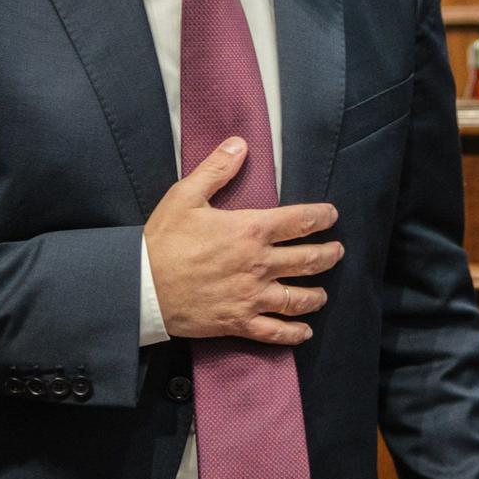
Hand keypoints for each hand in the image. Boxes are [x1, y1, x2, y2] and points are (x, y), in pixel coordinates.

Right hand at [146, 137, 341, 344]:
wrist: (141, 286)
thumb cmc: (163, 240)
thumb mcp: (186, 195)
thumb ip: (217, 169)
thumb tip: (240, 144)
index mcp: (250, 230)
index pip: (300, 221)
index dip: (321, 217)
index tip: (332, 216)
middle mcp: (259, 264)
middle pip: (309, 260)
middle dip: (329, 254)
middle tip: (337, 251)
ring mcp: (252, 296)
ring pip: (299, 298)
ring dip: (317, 295)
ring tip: (323, 292)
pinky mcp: (239, 322)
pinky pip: (275, 332)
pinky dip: (294, 334)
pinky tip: (304, 331)